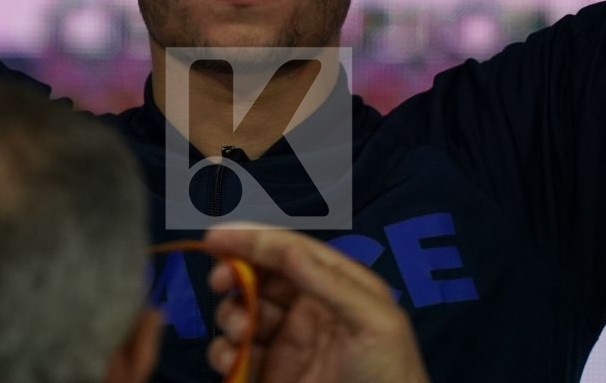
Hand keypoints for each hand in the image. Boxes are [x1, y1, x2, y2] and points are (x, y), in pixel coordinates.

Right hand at [203, 224, 428, 382]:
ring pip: (243, 313)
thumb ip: (330, 283)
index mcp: (336, 286)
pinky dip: (224, 352)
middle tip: (219, 282)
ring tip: (239, 331)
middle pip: (259, 277)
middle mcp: (308, 309)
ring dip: (230, 315)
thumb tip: (288, 249)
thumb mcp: (374, 322)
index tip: (214, 237)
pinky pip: (236, 354)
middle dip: (234, 274)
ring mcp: (287, 343)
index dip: (252, 239)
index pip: (289, 250)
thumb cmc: (392, 375)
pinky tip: (232, 360)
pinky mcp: (271, 375)